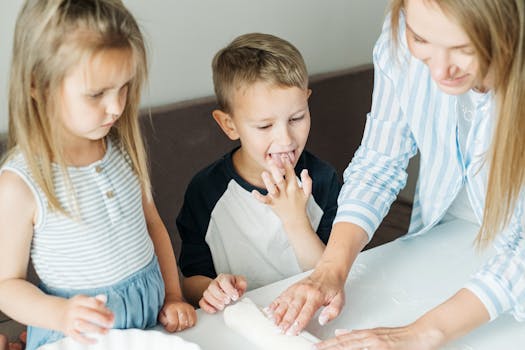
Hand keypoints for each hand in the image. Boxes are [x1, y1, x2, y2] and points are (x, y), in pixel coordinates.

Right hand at [59, 294, 113, 343]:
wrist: (58, 313)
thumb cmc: (77, 306)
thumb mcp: (85, 299)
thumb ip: (96, 299)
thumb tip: (105, 298)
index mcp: (79, 300)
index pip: (94, 303)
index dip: (104, 309)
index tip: (111, 314)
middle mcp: (73, 310)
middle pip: (89, 314)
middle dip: (102, 319)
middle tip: (111, 323)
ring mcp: (70, 321)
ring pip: (84, 326)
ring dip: (97, 329)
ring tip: (106, 331)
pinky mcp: (68, 331)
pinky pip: (77, 337)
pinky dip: (87, 340)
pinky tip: (96, 340)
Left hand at [158, 297, 196, 331]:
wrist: (172, 301)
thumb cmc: (166, 310)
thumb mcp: (161, 315)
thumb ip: (164, 321)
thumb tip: (169, 326)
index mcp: (172, 308)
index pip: (173, 324)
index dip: (171, 328)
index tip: (169, 326)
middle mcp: (181, 307)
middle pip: (182, 324)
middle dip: (178, 328)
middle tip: (175, 325)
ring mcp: (188, 308)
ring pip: (189, 324)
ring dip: (184, 326)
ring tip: (180, 323)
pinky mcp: (193, 310)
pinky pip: (194, 321)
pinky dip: (189, 324)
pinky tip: (185, 322)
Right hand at [199, 274, 246, 312]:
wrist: (225, 289)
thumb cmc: (233, 286)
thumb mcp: (239, 282)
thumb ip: (242, 282)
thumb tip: (241, 286)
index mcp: (223, 278)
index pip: (223, 281)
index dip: (229, 289)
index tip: (235, 296)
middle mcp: (214, 283)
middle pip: (212, 287)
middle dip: (220, 295)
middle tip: (228, 301)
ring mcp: (209, 291)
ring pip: (206, 294)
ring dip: (214, 302)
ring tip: (222, 306)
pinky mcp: (205, 299)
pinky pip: (201, 302)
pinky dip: (207, 307)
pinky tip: (214, 310)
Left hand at [252, 155, 311, 223]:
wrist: (295, 220)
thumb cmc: (300, 204)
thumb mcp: (307, 193)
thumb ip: (308, 181)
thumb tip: (305, 170)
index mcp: (294, 188)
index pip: (291, 174)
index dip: (287, 164)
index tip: (283, 156)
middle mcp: (285, 193)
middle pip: (280, 181)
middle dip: (276, 170)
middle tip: (270, 161)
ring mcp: (278, 199)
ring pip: (272, 190)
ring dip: (268, 182)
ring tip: (264, 173)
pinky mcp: (272, 204)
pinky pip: (264, 201)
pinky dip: (259, 197)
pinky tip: (253, 192)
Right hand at [266, 268, 344, 334]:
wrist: (327, 272)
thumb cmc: (332, 287)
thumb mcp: (339, 300)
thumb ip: (333, 312)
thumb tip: (323, 320)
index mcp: (316, 296)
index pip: (306, 311)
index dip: (298, 322)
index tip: (293, 330)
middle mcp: (304, 291)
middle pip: (293, 308)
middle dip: (286, 320)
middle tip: (281, 330)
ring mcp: (296, 289)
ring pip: (284, 303)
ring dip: (278, 314)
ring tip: (273, 322)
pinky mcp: (290, 288)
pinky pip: (280, 297)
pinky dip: (274, 304)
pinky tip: (269, 311)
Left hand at [314, 324, 443, 349]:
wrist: (421, 335)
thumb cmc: (401, 336)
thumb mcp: (376, 333)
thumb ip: (357, 335)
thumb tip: (339, 334)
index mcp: (366, 335)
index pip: (343, 341)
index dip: (328, 344)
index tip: (316, 347)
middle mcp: (370, 339)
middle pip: (345, 345)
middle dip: (329, 348)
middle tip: (315, 349)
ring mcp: (378, 345)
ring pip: (354, 348)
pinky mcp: (386, 349)